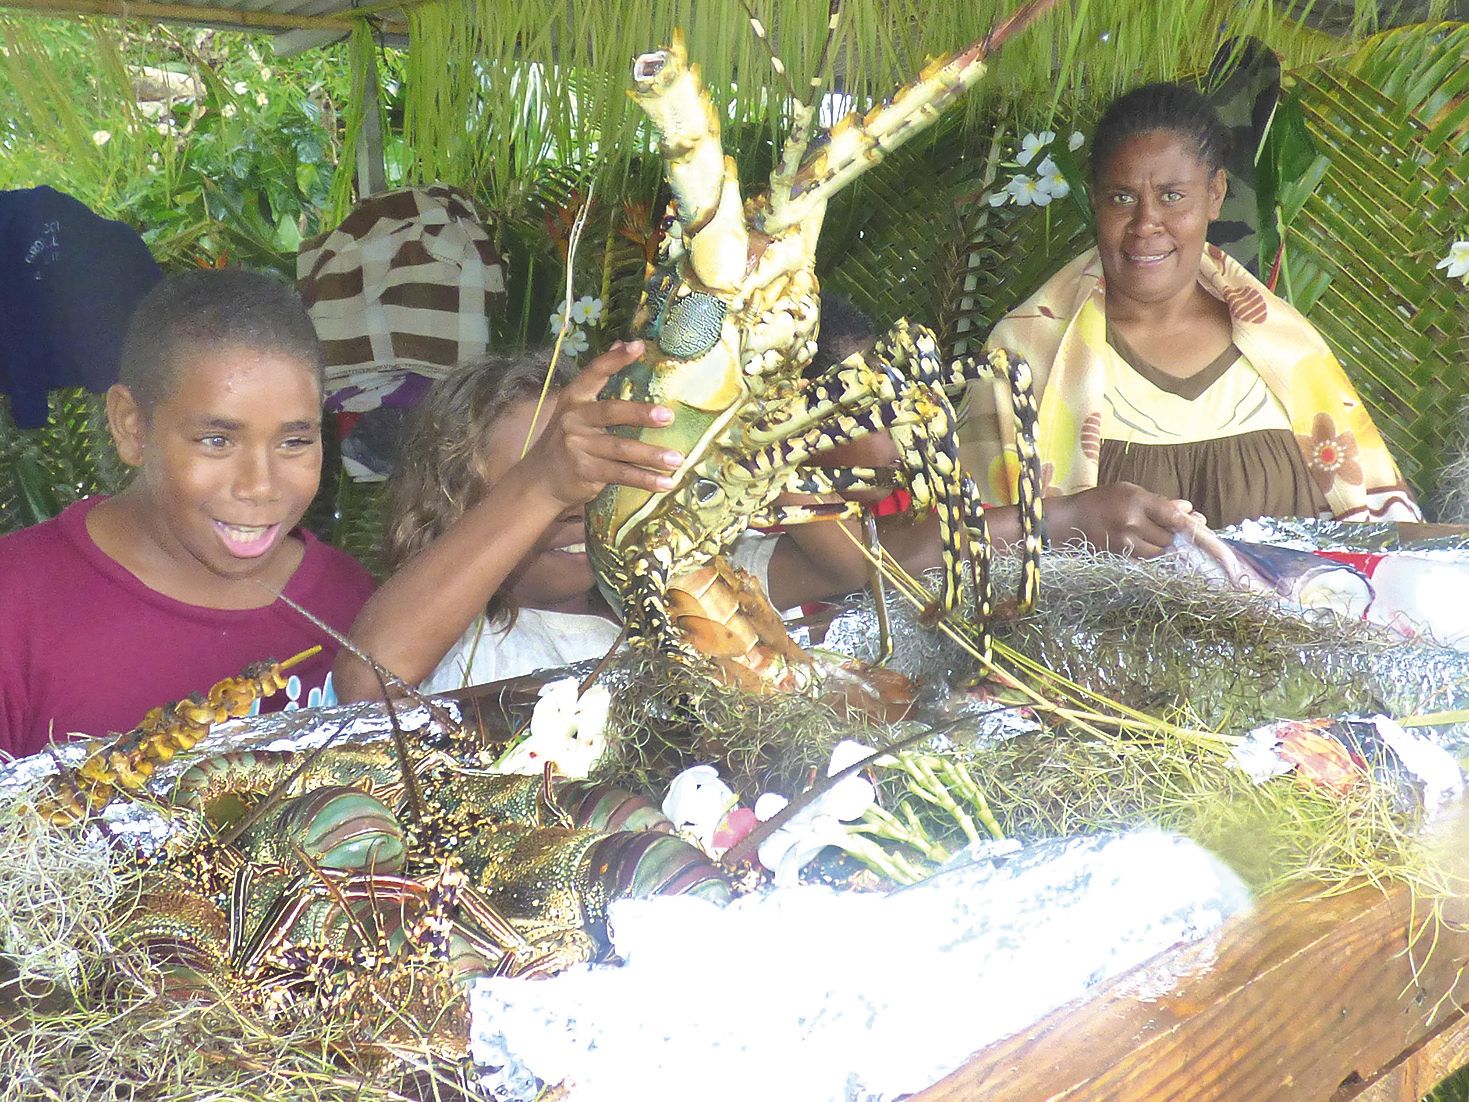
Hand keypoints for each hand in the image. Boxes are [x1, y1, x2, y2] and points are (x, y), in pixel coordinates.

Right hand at [525, 340, 683, 507]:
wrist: (539, 480)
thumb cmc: (567, 439)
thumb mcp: (577, 408)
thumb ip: (600, 380)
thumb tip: (622, 342)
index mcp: (574, 398)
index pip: (595, 372)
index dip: (615, 359)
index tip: (638, 346)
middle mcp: (574, 420)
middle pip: (611, 412)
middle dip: (640, 414)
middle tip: (668, 416)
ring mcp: (579, 447)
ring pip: (621, 449)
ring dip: (651, 455)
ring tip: (677, 459)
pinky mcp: (586, 472)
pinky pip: (621, 474)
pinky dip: (645, 480)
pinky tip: (666, 483)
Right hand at [1046, 482, 1197, 557]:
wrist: (1068, 522)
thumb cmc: (1099, 501)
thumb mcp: (1127, 491)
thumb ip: (1158, 501)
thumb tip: (1188, 510)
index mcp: (1136, 501)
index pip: (1173, 516)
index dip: (1192, 524)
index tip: (1203, 526)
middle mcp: (1132, 524)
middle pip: (1170, 537)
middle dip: (1179, 536)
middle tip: (1181, 531)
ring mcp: (1126, 544)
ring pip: (1161, 552)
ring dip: (1167, 547)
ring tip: (1161, 538)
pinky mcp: (1121, 558)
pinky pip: (1148, 561)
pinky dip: (1155, 556)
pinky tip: (1151, 548)